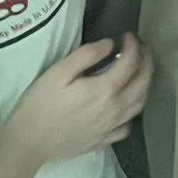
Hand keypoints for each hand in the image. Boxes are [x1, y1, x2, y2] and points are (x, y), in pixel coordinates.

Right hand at [5, 35, 153, 166]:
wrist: (31, 142)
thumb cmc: (40, 104)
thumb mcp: (59, 72)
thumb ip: (86, 55)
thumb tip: (109, 44)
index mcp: (105, 89)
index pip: (130, 63)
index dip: (133, 46)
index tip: (128, 36)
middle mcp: (115, 108)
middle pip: (142, 83)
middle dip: (146, 62)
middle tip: (143, 49)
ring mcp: (112, 127)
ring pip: (140, 104)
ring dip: (145, 85)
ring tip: (141, 72)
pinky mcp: (104, 140)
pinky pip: (127, 126)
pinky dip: (132, 112)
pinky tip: (126, 106)